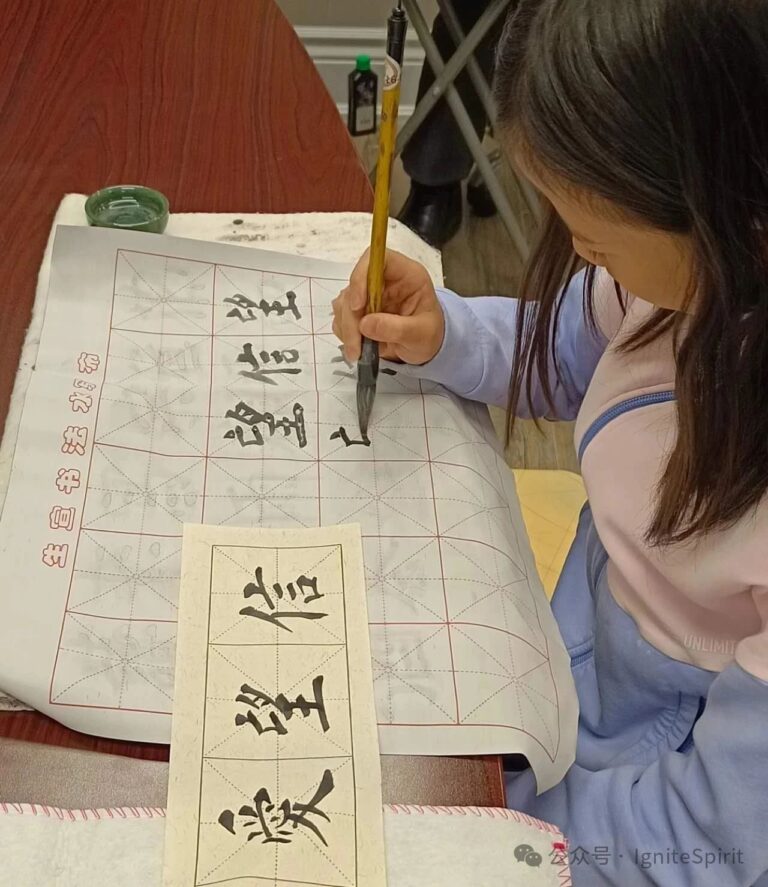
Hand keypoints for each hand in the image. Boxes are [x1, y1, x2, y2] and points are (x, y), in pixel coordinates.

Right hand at [332, 248, 444, 364]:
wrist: (424, 347)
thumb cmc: (429, 334)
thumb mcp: (421, 334)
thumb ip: (397, 328)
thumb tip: (365, 324)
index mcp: (405, 274)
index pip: (376, 259)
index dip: (361, 276)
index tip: (358, 306)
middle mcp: (384, 280)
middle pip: (355, 286)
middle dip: (351, 318)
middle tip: (356, 346)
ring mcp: (369, 294)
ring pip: (344, 303)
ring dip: (347, 328)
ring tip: (358, 351)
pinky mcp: (359, 309)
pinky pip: (342, 316)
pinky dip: (345, 333)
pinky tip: (357, 346)